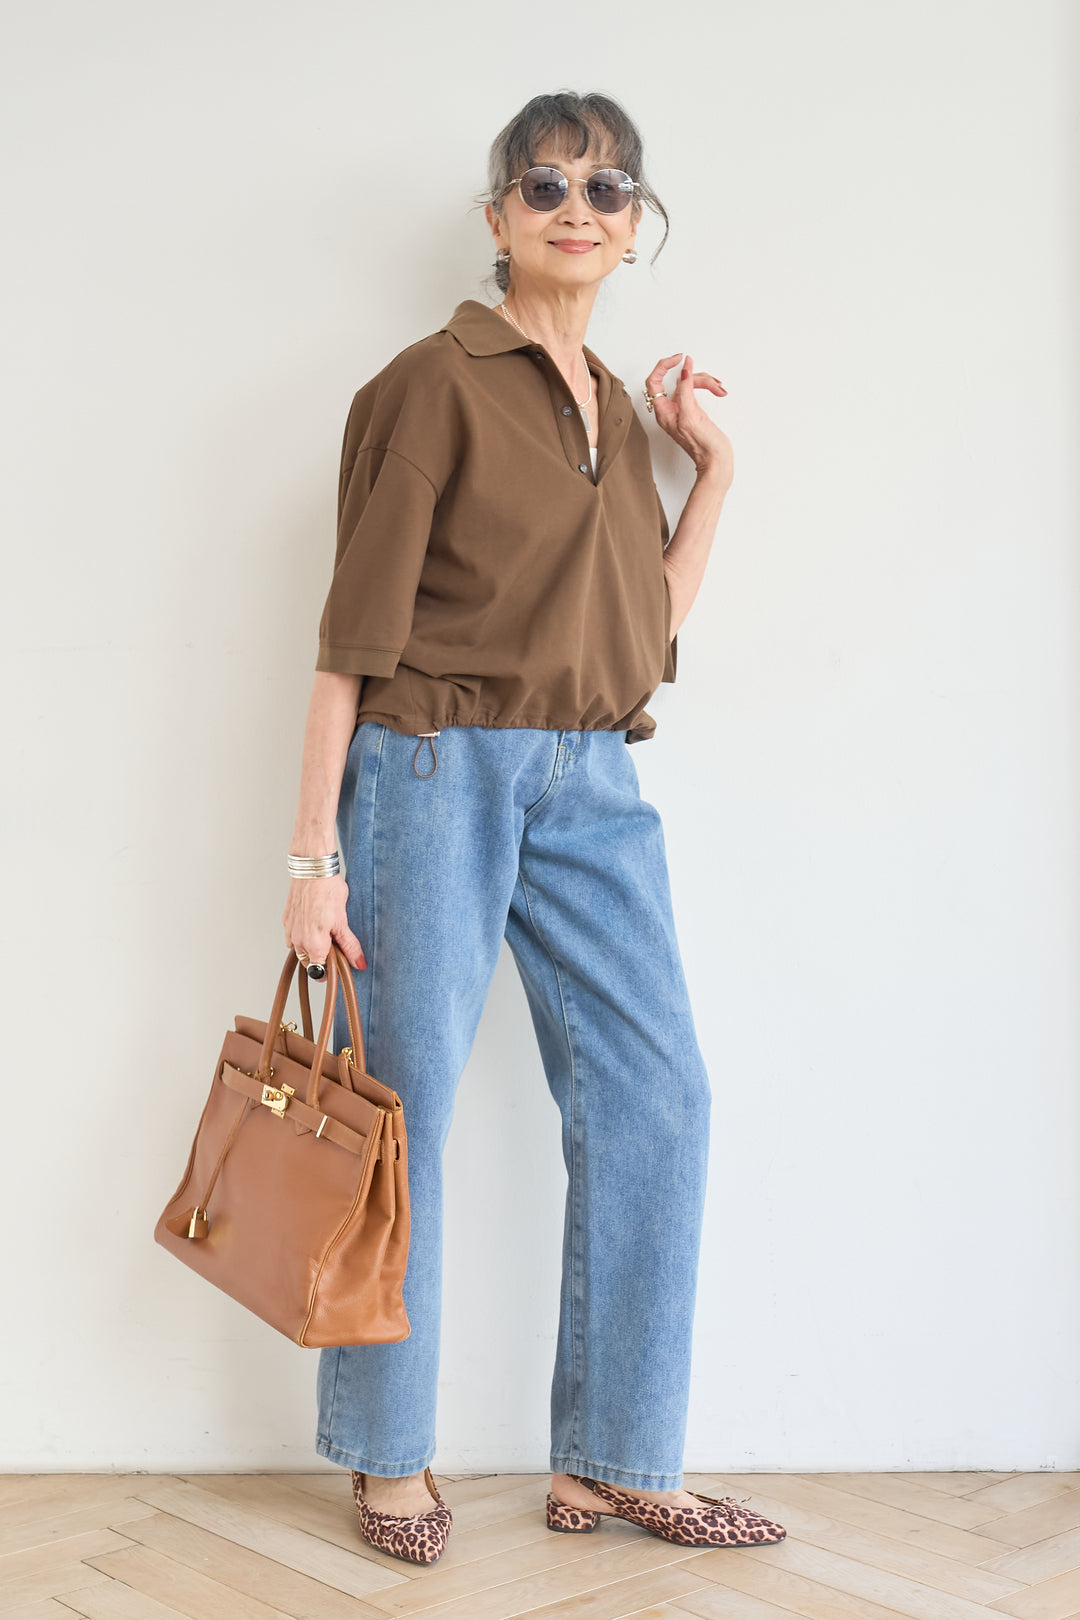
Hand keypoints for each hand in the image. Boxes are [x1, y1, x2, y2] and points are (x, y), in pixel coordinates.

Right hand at [282, 874, 366, 972]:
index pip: (318, 972)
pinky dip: (303, 935)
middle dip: (321, 958)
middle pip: (308, 962)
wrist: (313, 870)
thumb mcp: (343, 922)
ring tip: (325, 932)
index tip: (338, 964)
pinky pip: (293, 935)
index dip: (330, 970)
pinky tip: (314, 923)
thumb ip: (349, 946)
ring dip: (310, 947)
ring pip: (299, 949)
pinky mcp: (286, 919)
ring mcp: (290, 930)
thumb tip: (358, 963)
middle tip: (335, 946)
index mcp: (313, 945)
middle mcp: (297, 941)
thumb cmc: (327, 892)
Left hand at [646, 352, 731, 486]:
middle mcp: (671, 410)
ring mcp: (683, 410)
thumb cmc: (703, 447)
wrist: (716, 463)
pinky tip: (719, 392)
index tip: (680, 359)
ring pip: (691, 383)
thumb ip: (686, 392)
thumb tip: (684, 371)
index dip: (664, 366)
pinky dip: (709, 388)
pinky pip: (698, 391)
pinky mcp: (694, 411)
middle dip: (696, 377)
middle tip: (712, 383)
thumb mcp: (691, 416)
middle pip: (678, 380)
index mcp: (664, 413)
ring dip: (707, 382)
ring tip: (719, 389)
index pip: (654, 382)